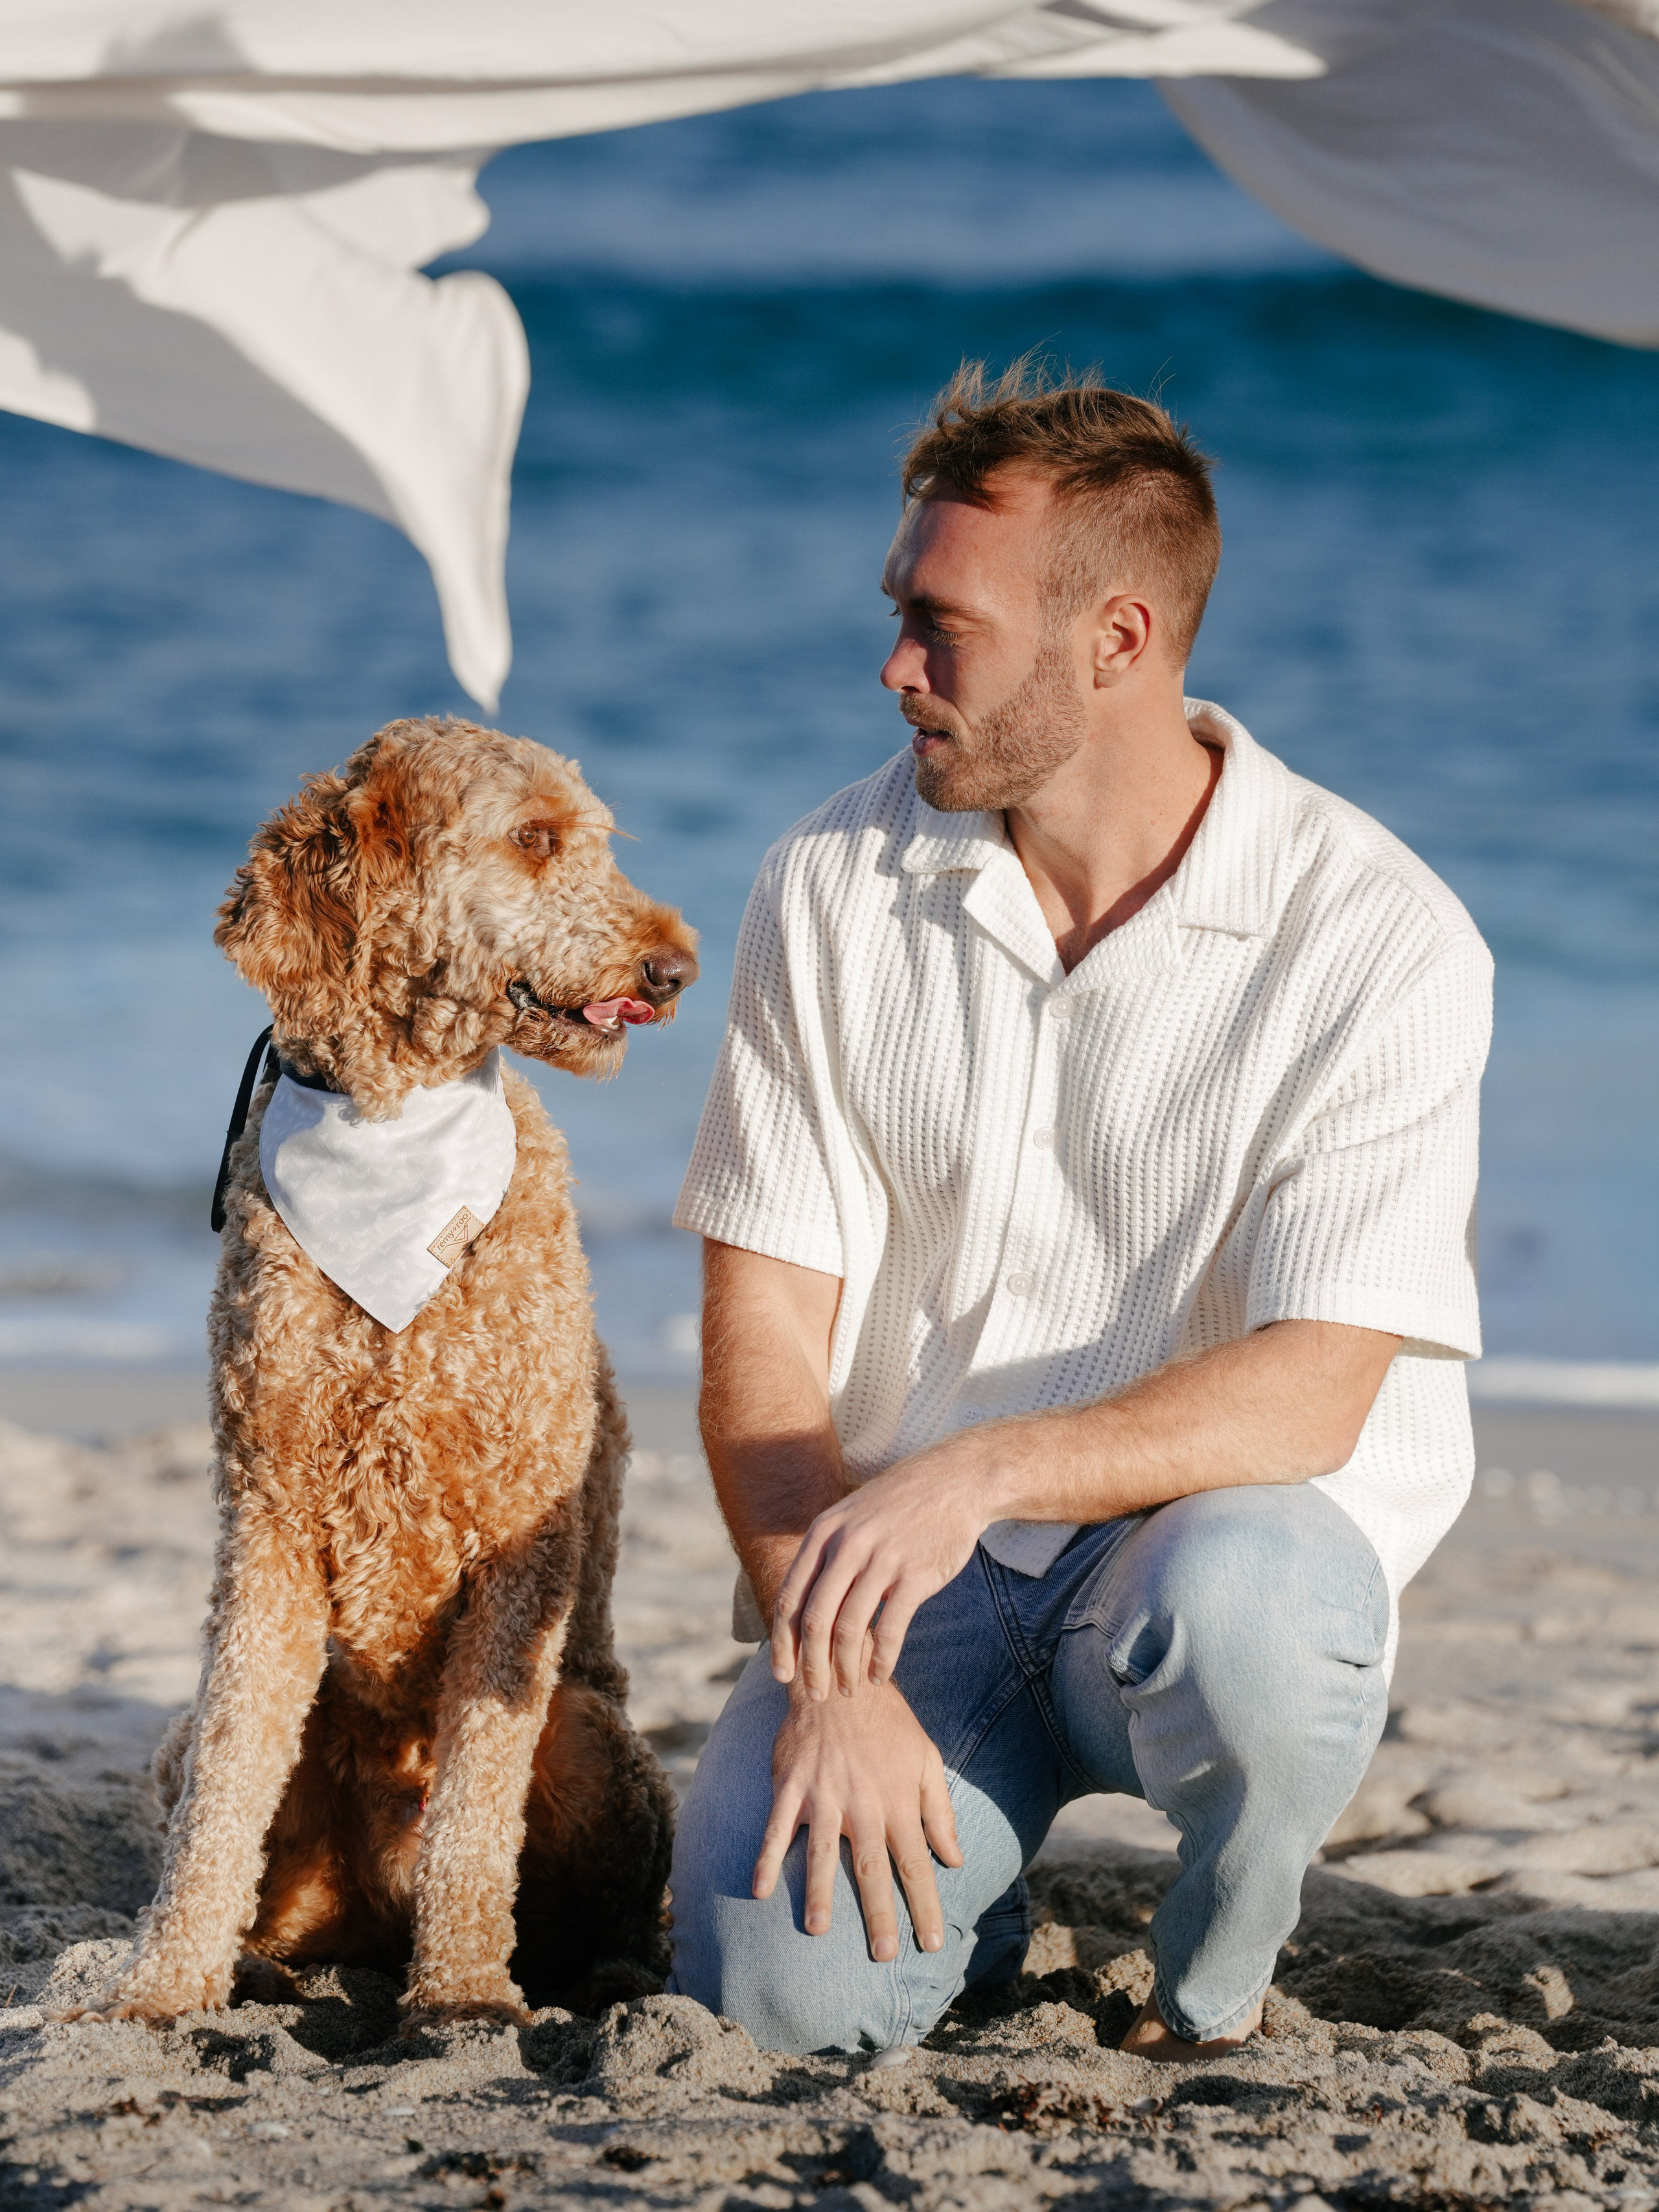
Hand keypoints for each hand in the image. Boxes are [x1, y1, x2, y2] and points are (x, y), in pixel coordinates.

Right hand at [754, 1677, 961, 1959]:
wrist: (842, 1678)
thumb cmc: (889, 1724)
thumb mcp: (927, 1758)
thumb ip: (940, 1811)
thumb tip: (956, 1859)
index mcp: (898, 1801)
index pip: (917, 1864)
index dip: (925, 1906)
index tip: (931, 1945)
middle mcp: (863, 1804)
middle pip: (873, 1868)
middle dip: (879, 1914)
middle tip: (883, 1954)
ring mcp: (824, 1795)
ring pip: (823, 1852)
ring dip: (819, 1892)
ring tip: (818, 1930)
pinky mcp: (791, 1786)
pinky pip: (777, 1827)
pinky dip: (767, 1858)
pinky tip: (759, 1889)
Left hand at [771, 1440, 995, 1697]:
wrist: (953, 1481)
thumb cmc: (896, 1506)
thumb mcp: (849, 1517)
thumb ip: (824, 1556)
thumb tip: (800, 1609)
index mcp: (823, 1533)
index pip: (790, 1599)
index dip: (783, 1643)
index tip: (783, 1675)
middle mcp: (847, 1546)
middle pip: (815, 1620)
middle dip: (811, 1665)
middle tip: (816, 1694)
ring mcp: (882, 1560)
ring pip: (849, 1630)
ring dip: (845, 1669)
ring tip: (848, 1689)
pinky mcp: (915, 1576)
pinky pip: (890, 1630)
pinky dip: (881, 1660)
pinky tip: (879, 1675)